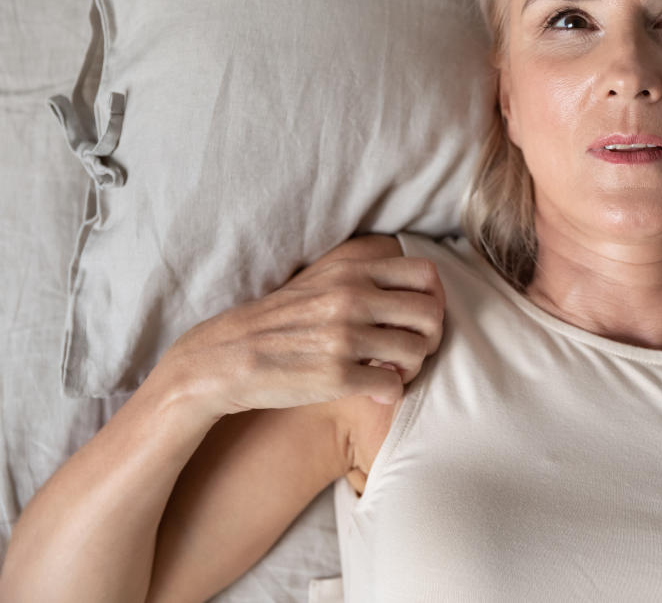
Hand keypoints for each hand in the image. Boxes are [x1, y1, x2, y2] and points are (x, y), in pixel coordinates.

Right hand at [156, 247, 444, 418]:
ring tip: (392, 371)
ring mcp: (345, 337)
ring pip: (419, 352)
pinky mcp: (337, 377)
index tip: (415, 319)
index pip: (427, 274)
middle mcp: (352, 298)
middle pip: (431, 314)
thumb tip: (423, 286)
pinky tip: (374, 389)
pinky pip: (395, 386)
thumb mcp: (322, 281)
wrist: (226, 358)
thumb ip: (366, 278)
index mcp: (352, 271)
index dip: (432, 299)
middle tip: (410, 350)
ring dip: (413, 368)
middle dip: (430, 337)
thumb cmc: (282, 322)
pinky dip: (391, 392)